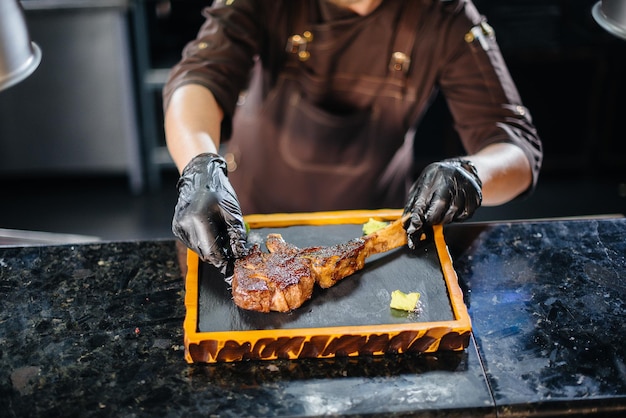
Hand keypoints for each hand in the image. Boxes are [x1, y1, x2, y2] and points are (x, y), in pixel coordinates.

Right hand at [172, 153, 247, 275]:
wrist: (200, 175)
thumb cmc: (218, 190)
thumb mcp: (232, 211)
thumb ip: (236, 234)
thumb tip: (240, 253)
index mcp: (198, 219)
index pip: (212, 252)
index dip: (224, 262)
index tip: (233, 270)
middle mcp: (185, 225)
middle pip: (205, 253)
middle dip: (220, 255)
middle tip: (232, 250)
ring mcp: (178, 227)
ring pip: (199, 250)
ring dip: (212, 248)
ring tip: (222, 233)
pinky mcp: (176, 227)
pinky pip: (193, 243)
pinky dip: (204, 241)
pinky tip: (211, 229)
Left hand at [403, 158, 481, 247]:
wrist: (463, 169)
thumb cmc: (437, 181)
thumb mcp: (421, 186)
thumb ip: (413, 204)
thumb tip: (407, 225)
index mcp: (433, 176)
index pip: (422, 201)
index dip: (417, 218)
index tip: (412, 230)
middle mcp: (451, 179)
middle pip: (439, 208)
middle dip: (431, 220)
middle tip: (429, 220)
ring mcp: (466, 188)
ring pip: (451, 215)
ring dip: (444, 218)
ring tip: (442, 210)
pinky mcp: (476, 197)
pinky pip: (464, 216)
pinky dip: (456, 217)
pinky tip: (454, 208)